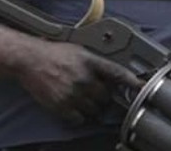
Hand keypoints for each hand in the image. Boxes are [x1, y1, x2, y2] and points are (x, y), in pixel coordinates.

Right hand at [16, 41, 141, 124]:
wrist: (30, 59)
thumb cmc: (53, 53)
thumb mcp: (78, 50)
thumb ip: (95, 62)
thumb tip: (109, 74)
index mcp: (89, 62)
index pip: (117, 73)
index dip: (131, 81)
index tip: (140, 87)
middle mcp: (84, 78)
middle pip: (106, 97)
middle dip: (103, 97)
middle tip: (95, 94)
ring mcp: (73, 93)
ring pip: (94, 110)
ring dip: (92, 108)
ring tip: (83, 100)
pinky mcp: (62, 106)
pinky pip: (79, 119)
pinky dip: (79, 116)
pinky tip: (74, 107)